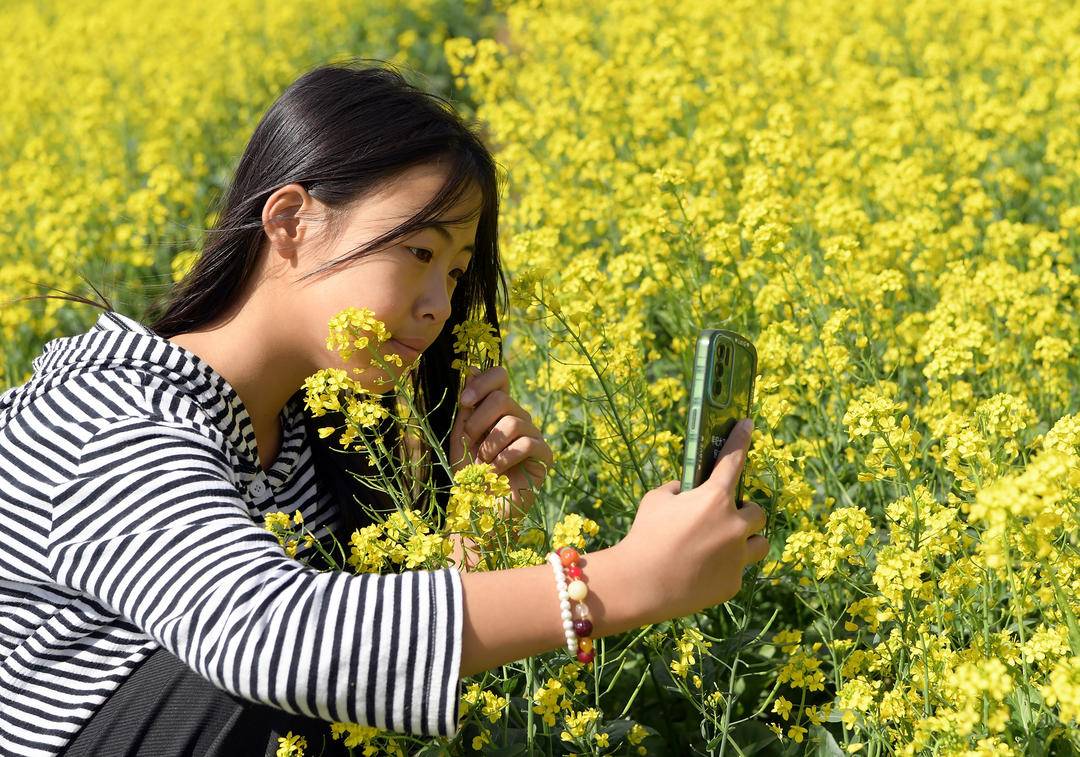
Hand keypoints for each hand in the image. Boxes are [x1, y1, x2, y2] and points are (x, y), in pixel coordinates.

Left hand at [448, 365, 553, 526]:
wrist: (480, 510)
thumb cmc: (469, 475)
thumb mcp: (462, 437)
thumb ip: (468, 407)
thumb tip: (470, 367)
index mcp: (498, 410)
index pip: (500, 376)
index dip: (482, 382)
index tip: (465, 401)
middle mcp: (518, 418)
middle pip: (502, 397)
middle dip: (478, 421)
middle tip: (470, 443)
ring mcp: (533, 436)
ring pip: (512, 422)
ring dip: (489, 445)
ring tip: (484, 464)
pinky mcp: (544, 456)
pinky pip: (526, 443)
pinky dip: (504, 458)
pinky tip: (497, 472)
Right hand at [617, 418, 767, 623]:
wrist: (640, 583)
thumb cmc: (645, 535)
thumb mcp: (656, 500)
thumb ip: (676, 491)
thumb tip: (686, 491)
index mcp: (714, 498)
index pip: (734, 460)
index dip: (742, 438)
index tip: (749, 424)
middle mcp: (733, 525)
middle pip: (756, 511)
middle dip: (742, 512)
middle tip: (724, 518)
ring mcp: (737, 556)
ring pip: (760, 543)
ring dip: (746, 540)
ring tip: (724, 545)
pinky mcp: (733, 582)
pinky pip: (738, 569)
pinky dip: (725, 567)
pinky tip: (704, 571)